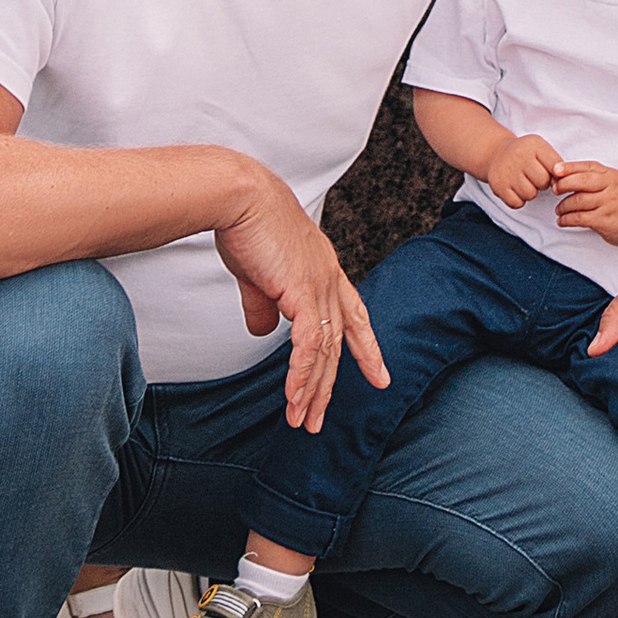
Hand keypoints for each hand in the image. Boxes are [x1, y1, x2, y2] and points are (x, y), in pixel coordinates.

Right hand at [212, 167, 389, 431]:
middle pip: (338, 343)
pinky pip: (307, 345)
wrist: (239, 197)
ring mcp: (320, 285)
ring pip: (324, 350)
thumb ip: (264, 304)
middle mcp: (329, 279)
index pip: (354, 315)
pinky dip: (301, 374)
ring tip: (301, 420)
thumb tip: (263, 332)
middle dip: (328, 386)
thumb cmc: (246, 225)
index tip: (378, 375)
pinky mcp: (302, 292)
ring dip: (311, 389)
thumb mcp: (257, 274)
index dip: (367, 347)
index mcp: (324, 270)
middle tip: (318, 420)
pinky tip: (294, 396)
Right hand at [483, 130, 563, 208]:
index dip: (557, 174)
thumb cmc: (525, 154)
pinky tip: (515, 189)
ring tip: (524, 182)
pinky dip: (518, 200)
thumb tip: (560, 183)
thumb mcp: (540, 149)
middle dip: (542, 183)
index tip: (551, 173)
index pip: (556, 165)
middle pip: (543, 182)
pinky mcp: (498, 186)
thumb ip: (555, 163)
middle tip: (534, 177)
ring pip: (530, 194)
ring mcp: (507, 171)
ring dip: (530, 192)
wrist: (496, 153)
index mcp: (534, 145)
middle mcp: (519, 156)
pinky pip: (517, 203)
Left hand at [550, 158, 617, 242]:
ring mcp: (609, 204)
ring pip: (578, 201)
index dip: (568, 167)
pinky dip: (567, 220)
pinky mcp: (606, 221)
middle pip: (581, 182)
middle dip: (563, 185)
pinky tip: (562, 221)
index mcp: (611, 175)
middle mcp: (611, 187)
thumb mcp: (611, 183)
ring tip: (558, 210)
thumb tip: (561, 176)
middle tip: (554, 190)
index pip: (587, 167)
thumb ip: (591, 178)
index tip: (555, 170)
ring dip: (563, 206)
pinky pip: (580, 218)